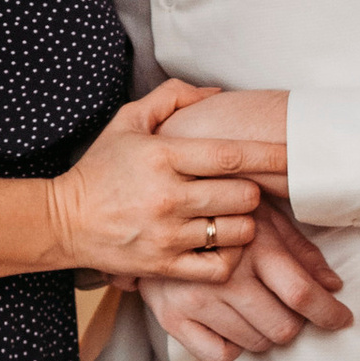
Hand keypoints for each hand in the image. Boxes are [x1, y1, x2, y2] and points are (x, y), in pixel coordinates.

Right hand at [49, 81, 260, 281]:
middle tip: (240, 189)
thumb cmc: (101, 169)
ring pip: (238, 231)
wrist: (63, 221)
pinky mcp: (165, 267)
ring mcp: (168, 235)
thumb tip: (216, 93)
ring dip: (242, 223)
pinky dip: (230, 256)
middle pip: (243, 195)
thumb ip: (172, 99)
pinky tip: (220, 244)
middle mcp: (168, 196)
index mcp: (163, 156)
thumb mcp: (127, 121)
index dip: (270, 155)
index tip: (295, 155)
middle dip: (251, 191)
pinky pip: (220, 266)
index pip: (231, 155)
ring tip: (228, 216)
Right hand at [144, 199, 351, 360]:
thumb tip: (333, 285)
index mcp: (253, 247)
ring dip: (265, 334)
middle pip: (283, 328)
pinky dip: (233, 347)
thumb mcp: (264, 217)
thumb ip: (300, 251)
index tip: (341, 318)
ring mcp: (196, 300)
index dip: (330, 313)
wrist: (153, 214)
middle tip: (288, 309)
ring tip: (256, 311)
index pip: (302, 293)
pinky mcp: (173, 318)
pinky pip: (219, 356)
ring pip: (255, 344)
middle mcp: (225, 277)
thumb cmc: (218, 214)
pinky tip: (231, 325)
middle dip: (296, 323)